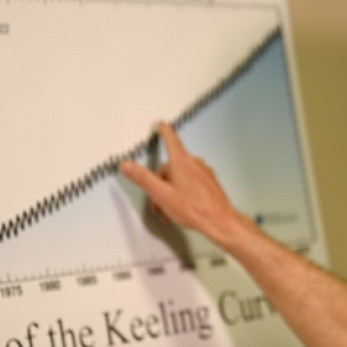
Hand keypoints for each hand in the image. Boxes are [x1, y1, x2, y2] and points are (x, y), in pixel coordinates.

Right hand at [119, 122, 241, 245]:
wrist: (220, 221)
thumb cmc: (194, 209)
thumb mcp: (162, 195)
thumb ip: (143, 178)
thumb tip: (126, 165)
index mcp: (181, 162)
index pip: (170, 140)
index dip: (164, 131)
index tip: (161, 125)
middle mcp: (194, 163)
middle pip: (171, 166)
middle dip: (160, 183)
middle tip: (157, 202)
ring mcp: (204, 173)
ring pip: (180, 177)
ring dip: (171, 191)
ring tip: (170, 211)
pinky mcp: (209, 183)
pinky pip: (191, 183)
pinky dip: (183, 193)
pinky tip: (182, 209)